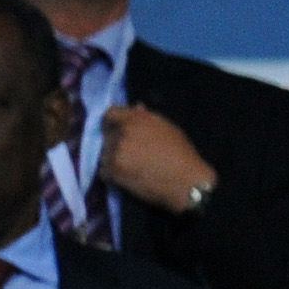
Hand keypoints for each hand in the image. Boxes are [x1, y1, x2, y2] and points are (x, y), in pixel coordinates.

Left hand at [95, 104, 216, 216]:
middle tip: (129, 155)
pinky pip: (103, 171)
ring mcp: (116, 151)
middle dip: (114, 144)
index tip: (114, 131)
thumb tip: (135, 107)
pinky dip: (112, 175)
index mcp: (136, 118)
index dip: (110, 123)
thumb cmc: (181, 154)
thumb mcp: (167, 128)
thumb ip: (147, 117)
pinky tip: (128, 177)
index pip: (109, 114)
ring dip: (112, 160)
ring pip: (103, 154)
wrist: (185, 181)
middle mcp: (123, 132)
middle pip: (106, 136)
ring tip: (131, 167)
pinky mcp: (113, 170)